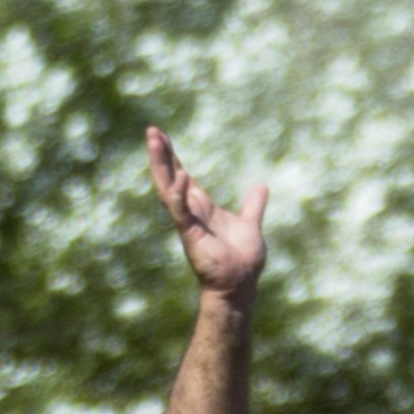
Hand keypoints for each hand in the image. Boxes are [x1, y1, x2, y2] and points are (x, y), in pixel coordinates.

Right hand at [146, 126, 272, 305]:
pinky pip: (180, 210)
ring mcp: (188, 221)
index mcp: (202, 207)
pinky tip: (181, 174)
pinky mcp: (190, 233)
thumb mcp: (250, 223)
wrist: (240, 283)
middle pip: (170, 176)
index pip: (183, 175)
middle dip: (161, 154)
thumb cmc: (242, 259)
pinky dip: (179, 192)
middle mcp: (190, 211)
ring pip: (168, 187)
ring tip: (154, 141)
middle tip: (151, 130)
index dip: (172, 156)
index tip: (161, 135)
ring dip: (161, 164)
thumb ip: (253, 205)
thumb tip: (261, 186)